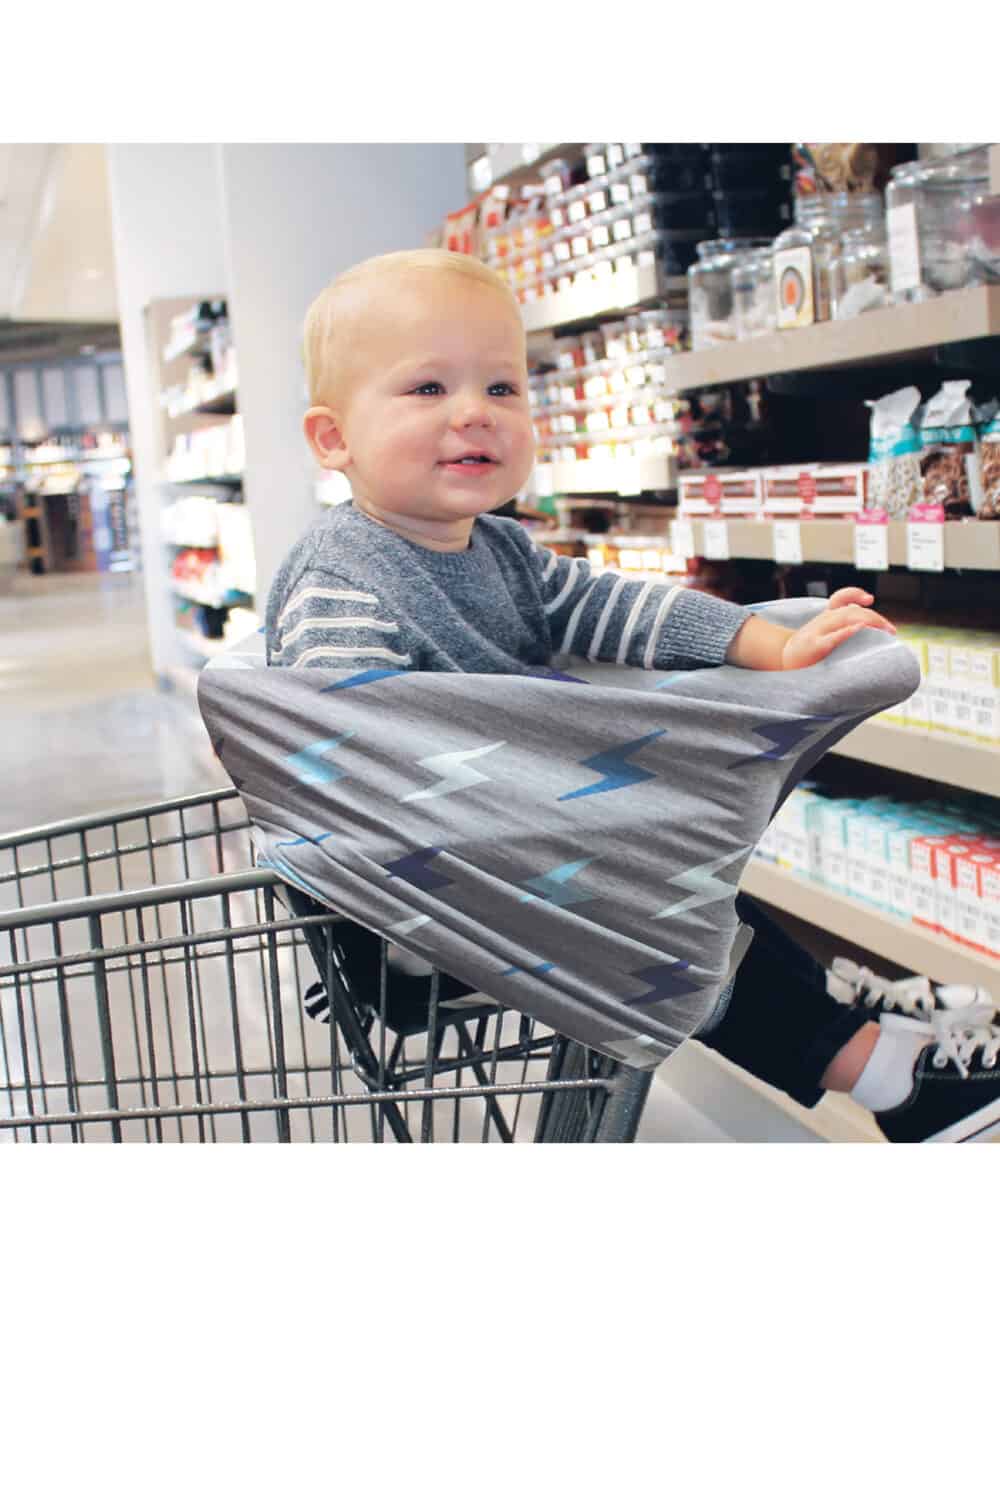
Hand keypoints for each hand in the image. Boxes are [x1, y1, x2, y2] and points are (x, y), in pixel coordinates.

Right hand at [781, 587, 896, 669]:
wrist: (781, 661)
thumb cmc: (805, 650)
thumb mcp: (820, 632)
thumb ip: (839, 624)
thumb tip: (862, 616)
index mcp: (825, 617)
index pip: (840, 598)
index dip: (855, 594)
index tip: (869, 599)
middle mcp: (822, 621)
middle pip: (852, 610)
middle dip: (875, 618)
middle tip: (891, 630)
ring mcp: (817, 632)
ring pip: (846, 618)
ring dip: (869, 621)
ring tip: (884, 630)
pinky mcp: (814, 646)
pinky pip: (833, 637)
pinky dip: (847, 631)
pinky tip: (859, 629)